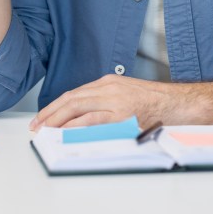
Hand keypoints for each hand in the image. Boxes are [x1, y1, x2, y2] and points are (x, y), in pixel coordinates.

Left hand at [28, 75, 181, 130]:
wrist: (176, 103)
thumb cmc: (153, 102)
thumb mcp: (125, 93)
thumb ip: (106, 100)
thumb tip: (83, 117)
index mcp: (108, 82)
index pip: (74, 93)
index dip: (56, 106)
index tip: (44, 116)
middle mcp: (108, 87)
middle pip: (71, 98)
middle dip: (50, 113)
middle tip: (36, 125)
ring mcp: (114, 100)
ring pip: (77, 107)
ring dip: (57, 120)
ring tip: (45, 130)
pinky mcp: (121, 113)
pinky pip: (93, 119)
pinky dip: (76, 125)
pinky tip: (65, 131)